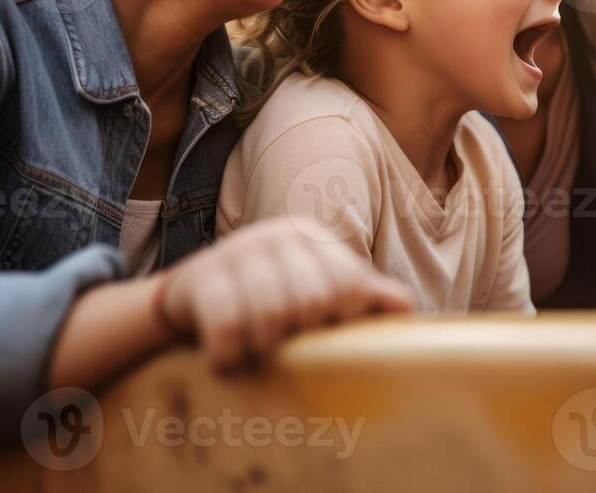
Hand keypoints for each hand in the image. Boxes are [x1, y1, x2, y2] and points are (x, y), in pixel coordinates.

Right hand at [151, 217, 413, 369]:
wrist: (190, 298)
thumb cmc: (267, 298)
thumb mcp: (313, 291)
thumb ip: (359, 296)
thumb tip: (404, 306)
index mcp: (310, 237)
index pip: (348, 284)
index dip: (342, 319)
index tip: (325, 333)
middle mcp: (275, 235)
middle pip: (312, 301)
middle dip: (301, 334)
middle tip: (286, 344)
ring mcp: (236, 251)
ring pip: (271, 314)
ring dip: (264, 347)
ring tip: (256, 353)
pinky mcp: (200, 276)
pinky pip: (227, 323)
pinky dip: (228, 351)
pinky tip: (225, 360)